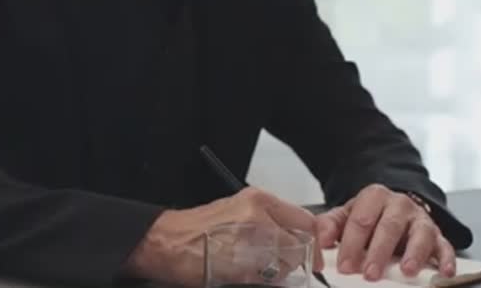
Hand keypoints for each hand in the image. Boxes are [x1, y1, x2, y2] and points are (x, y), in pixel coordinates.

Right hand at [125, 188, 324, 286]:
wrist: (168, 242)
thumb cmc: (196, 229)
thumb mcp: (236, 211)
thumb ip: (267, 219)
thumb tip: (292, 237)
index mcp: (259, 200)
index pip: (305, 220)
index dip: (311, 241)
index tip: (311, 253)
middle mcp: (260, 216)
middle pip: (299, 244)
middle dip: (294, 259)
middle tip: (283, 266)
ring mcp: (254, 241)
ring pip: (287, 264)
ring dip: (279, 273)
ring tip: (256, 269)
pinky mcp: (246, 266)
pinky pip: (270, 280)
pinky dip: (265, 282)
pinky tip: (247, 275)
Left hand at [316, 184, 454, 281]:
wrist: (395, 208)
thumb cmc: (370, 215)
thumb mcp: (347, 214)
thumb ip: (330, 225)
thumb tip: (321, 240)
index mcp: (374, 196)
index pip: (361, 220)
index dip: (351, 244)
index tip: (345, 265)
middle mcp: (400, 205)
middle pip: (389, 227)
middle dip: (378, 253)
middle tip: (369, 273)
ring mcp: (421, 220)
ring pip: (420, 235)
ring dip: (414, 254)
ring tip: (406, 271)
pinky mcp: (438, 235)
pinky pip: (445, 246)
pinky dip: (446, 260)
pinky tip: (443, 272)